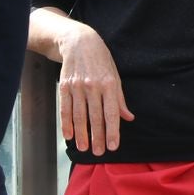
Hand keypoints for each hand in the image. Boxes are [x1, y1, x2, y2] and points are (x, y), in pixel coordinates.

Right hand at [58, 22, 134, 154]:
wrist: (79, 42)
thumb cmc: (101, 60)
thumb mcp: (115, 75)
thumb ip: (120, 99)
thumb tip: (128, 118)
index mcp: (109, 84)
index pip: (111, 112)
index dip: (113, 131)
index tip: (113, 146)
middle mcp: (93, 86)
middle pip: (95, 117)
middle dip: (97, 137)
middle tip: (99, 152)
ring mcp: (77, 86)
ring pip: (79, 115)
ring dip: (81, 134)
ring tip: (84, 148)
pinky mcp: (64, 86)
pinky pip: (65, 109)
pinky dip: (66, 123)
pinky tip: (69, 135)